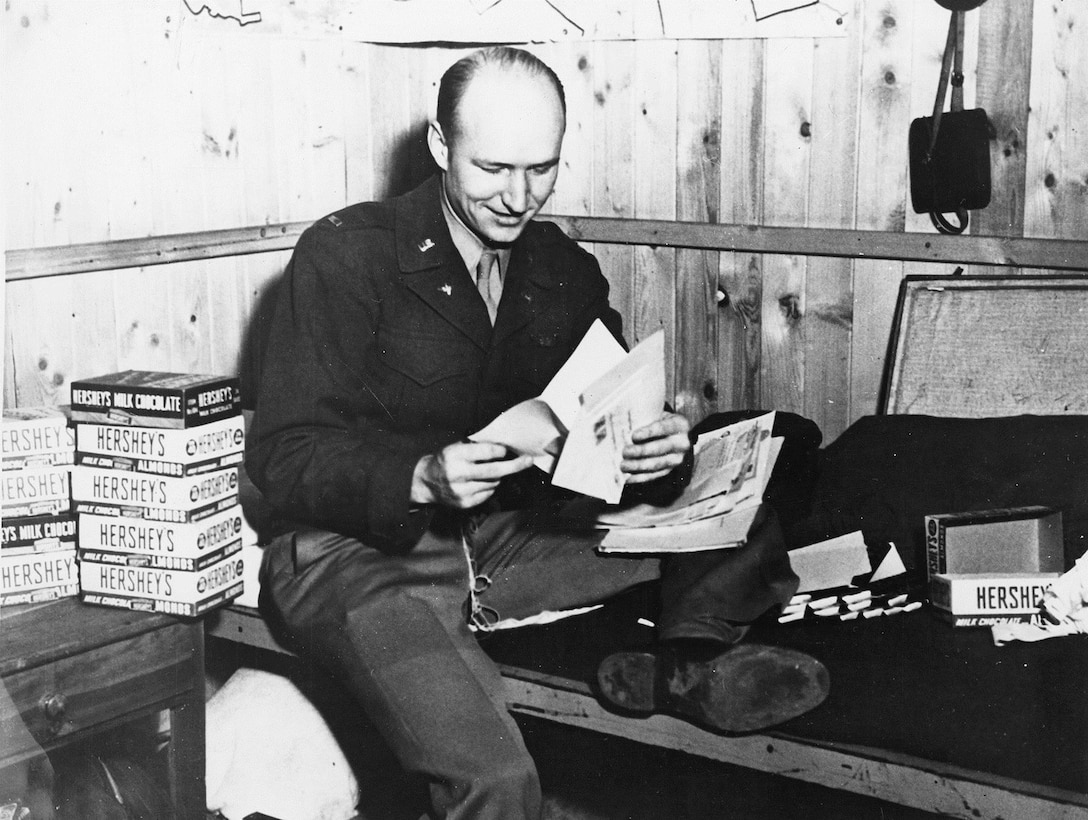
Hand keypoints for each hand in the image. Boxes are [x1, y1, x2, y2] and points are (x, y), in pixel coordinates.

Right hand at [411, 440, 532, 508]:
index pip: (487, 451)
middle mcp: (458, 473)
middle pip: (495, 470)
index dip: (501, 451)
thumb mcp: (455, 447)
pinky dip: (489, 487)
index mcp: (455, 455)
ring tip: (486, 472)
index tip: (508, 450)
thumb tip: (504, 446)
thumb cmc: (445, 460)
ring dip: (497, 476)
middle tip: (528, 461)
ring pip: (493, 483)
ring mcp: (461, 491)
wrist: (426, 482)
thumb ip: (476, 446)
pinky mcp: (465, 503)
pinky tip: (480, 482)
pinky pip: (488, 494)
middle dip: (515, 466)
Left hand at [621, 412, 690, 484]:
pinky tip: (629, 479)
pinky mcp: (672, 470)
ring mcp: (678, 459)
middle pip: (658, 449)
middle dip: (640, 452)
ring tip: (623, 466)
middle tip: (624, 452)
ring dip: (638, 467)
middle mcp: (682, 443)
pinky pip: (655, 475)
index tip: (633, 436)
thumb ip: (647, 417)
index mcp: (680, 425)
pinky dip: (641, 478)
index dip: (648, 433)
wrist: (680, 434)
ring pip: (656, 464)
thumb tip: (623, 423)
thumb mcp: (661, 414)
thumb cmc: (662, 421)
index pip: (663, 428)